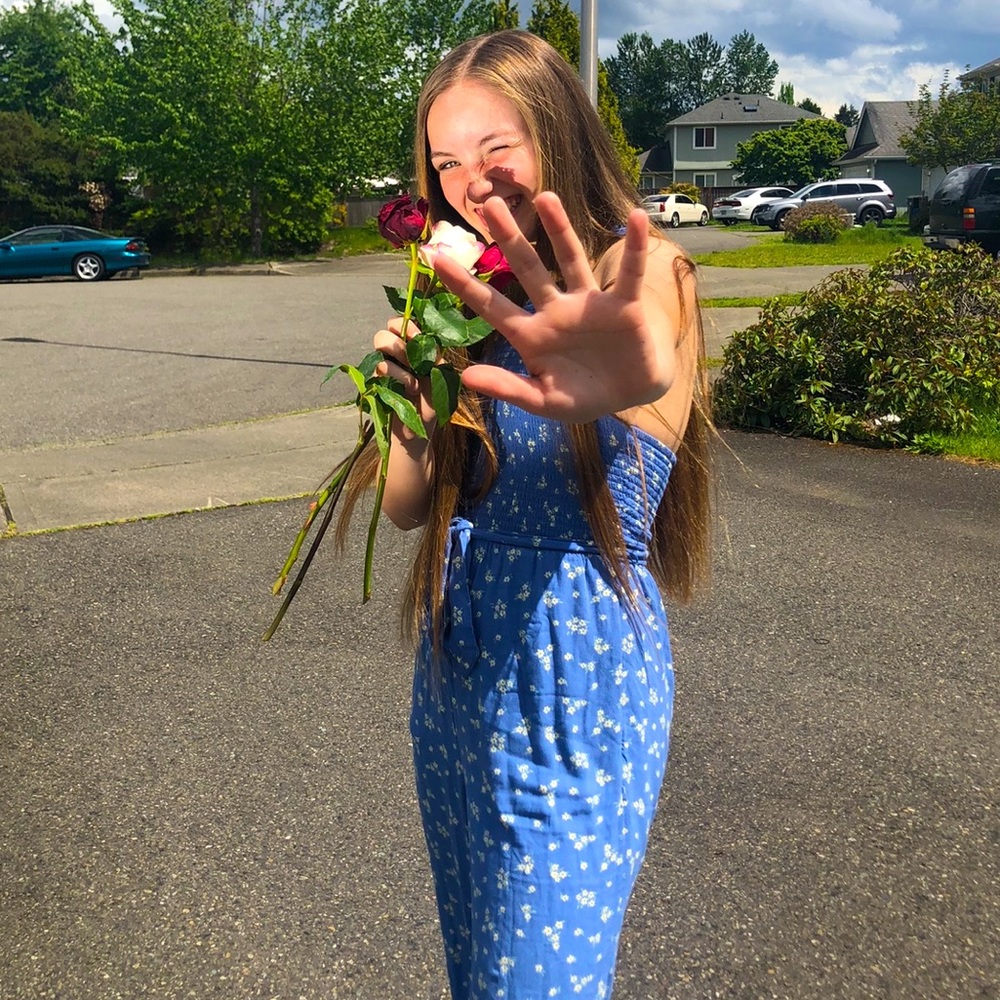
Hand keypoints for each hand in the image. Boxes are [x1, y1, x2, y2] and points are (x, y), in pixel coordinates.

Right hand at [373, 318, 437, 439]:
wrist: (419, 429)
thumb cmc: (432, 401)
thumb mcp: (440, 376)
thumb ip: (434, 355)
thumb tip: (426, 339)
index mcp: (413, 348)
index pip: (403, 323)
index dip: (409, 325)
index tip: (419, 337)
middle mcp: (396, 353)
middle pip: (386, 330)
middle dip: (401, 341)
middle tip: (413, 359)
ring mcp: (384, 365)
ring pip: (381, 342)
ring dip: (401, 359)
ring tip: (414, 381)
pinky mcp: (375, 379)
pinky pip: (381, 366)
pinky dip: (398, 375)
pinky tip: (410, 389)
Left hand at [431, 192, 676, 422]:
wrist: (631, 397)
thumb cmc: (584, 397)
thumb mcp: (543, 401)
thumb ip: (507, 388)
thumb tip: (465, 376)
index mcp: (531, 335)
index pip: (491, 305)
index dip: (464, 283)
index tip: (436, 258)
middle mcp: (555, 311)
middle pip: (527, 268)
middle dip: (509, 237)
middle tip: (488, 205)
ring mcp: (588, 304)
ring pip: (570, 259)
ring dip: (560, 229)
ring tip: (545, 196)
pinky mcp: (623, 305)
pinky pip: (629, 274)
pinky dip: (635, 248)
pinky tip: (637, 218)